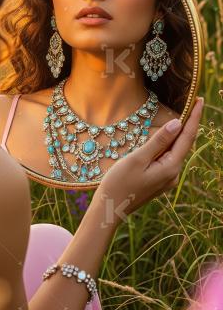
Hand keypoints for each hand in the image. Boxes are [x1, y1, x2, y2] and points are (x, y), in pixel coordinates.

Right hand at [94, 96, 203, 219]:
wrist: (110, 208)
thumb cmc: (119, 183)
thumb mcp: (137, 159)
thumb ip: (158, 141)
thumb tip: (177, 124)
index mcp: (170, 167)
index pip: (187, 137)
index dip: (194, 117)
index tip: (200, 100)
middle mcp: (173, 174)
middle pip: (185, 143)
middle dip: (190, 123)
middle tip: (195, 103)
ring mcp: (167, 178)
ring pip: (177, 151)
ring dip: (180, 133)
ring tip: (185, 115)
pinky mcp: (159, 180)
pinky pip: (169, 157)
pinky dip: (171, 144)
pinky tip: (169, 137)